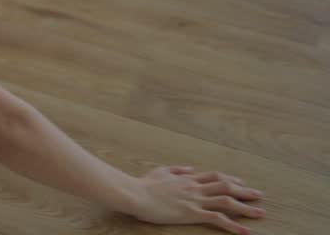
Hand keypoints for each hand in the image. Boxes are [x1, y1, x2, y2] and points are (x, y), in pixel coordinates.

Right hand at [128, 166, 264, 233]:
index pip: (214, 176)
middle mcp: (195, 187)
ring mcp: (195, 200)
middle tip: (259, 195)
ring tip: (260, 212)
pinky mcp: (192, 213)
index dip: (230, 179)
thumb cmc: (144, 184)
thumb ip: (177, 169)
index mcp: (188, 178)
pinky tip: (244, 231)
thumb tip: (190, 168)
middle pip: (226, 186)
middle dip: (244, 191)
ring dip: (245, 207)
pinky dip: (233, 225)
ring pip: (226, 201)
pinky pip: (217, 219)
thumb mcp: (161, 171)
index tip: (242, 183)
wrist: (135, 193)